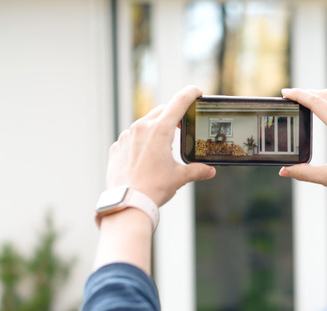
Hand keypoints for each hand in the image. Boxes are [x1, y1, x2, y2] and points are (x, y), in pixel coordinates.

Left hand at [106, 85, 215, 206]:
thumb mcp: (179, 178)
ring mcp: (126, 136)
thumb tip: (209, 170)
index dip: (190, 94)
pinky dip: (140, 143)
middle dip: (173, 115)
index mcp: (160, 130)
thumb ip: (197, 170)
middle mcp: (141, 127)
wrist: (128, 202)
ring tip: (162, 147)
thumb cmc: (154, 188)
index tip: (196, 91)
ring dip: (155, 130)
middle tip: (182, 126)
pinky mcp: (117, 147)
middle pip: (162, 111)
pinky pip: (130, 138)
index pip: (179, 103)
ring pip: (144, 124)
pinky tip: (145, 159)